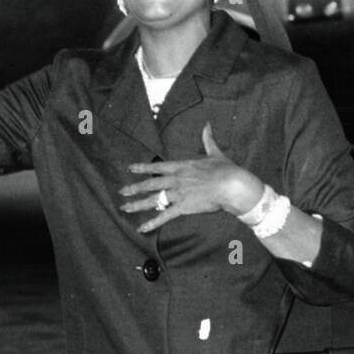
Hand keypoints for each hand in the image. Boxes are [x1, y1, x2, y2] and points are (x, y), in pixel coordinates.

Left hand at [119, 123, 264, 232]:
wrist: (231, 185)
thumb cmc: (226, 170)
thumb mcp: (215, 152)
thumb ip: (208, 139)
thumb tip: (207, 125)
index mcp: (181, 166)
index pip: (157, 167)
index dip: (142, 168)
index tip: (130, 168)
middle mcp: (175, 179)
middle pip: (150, 184)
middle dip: (134, 188)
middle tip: (121, 191)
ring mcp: (177, 194)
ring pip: (152, 200)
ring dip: (137, 204)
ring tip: (124, 208)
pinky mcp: (183, 207)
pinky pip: (164, 217)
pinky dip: (152, 223)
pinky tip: (141, 228)